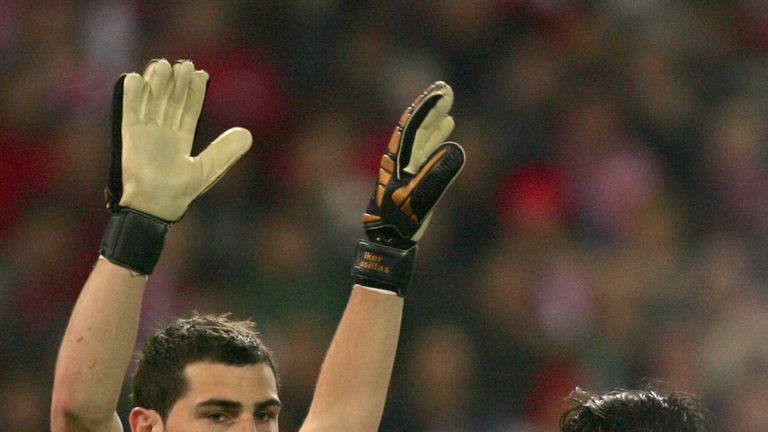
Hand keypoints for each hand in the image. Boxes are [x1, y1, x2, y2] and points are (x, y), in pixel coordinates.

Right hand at [107, 59, 251, 221]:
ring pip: (151, 101)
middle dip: (177, 82)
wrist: (156, 204)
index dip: (195, 91)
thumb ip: (225, 150)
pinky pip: (129, 111)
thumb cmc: (181, 191)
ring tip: (162, 65)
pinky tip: (136, 78)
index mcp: (182, 138)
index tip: (201, 73)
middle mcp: (164, 131)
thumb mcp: (208, 168)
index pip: (190, 108)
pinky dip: (131, 95)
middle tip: (184, 64)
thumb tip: (247, 134)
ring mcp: (146, 132)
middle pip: (171, 100)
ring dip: (156, 83)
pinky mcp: (129, 135)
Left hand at [362, 81, 464, 248]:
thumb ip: (438, 175)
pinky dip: (436, 137)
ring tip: (446, 104)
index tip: (443, 91)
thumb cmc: (400, 221)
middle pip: (416, 126)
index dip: (428, 107)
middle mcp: (401, 158)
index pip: (414, 126)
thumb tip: (457, 149)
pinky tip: (447, 130)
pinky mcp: (412, 177)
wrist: (386, 240)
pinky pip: (426, 150)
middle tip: (446, 88)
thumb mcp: (420, 199)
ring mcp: (406, 167)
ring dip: (434, 119)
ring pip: (421, 136)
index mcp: (398, 160)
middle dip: (430, 107)